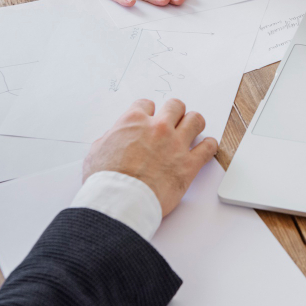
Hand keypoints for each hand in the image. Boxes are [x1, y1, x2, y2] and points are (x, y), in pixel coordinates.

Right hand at [83, 98, 217, 216]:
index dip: (147, 112)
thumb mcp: (96, 152)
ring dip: (194, 123)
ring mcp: (176, 144)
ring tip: (192, 130)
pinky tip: (205, 148)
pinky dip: (209, 146)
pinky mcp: (189, 164)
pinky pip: (208, 147)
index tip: (149, 119)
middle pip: (175, 106)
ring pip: (195, 119)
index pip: (146, 104)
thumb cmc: (106, 180)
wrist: (120, 201)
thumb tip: (115, 137)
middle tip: (173, 122)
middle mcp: (158, 128)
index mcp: (134, 121)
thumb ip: (110, 138)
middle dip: (174, 112)